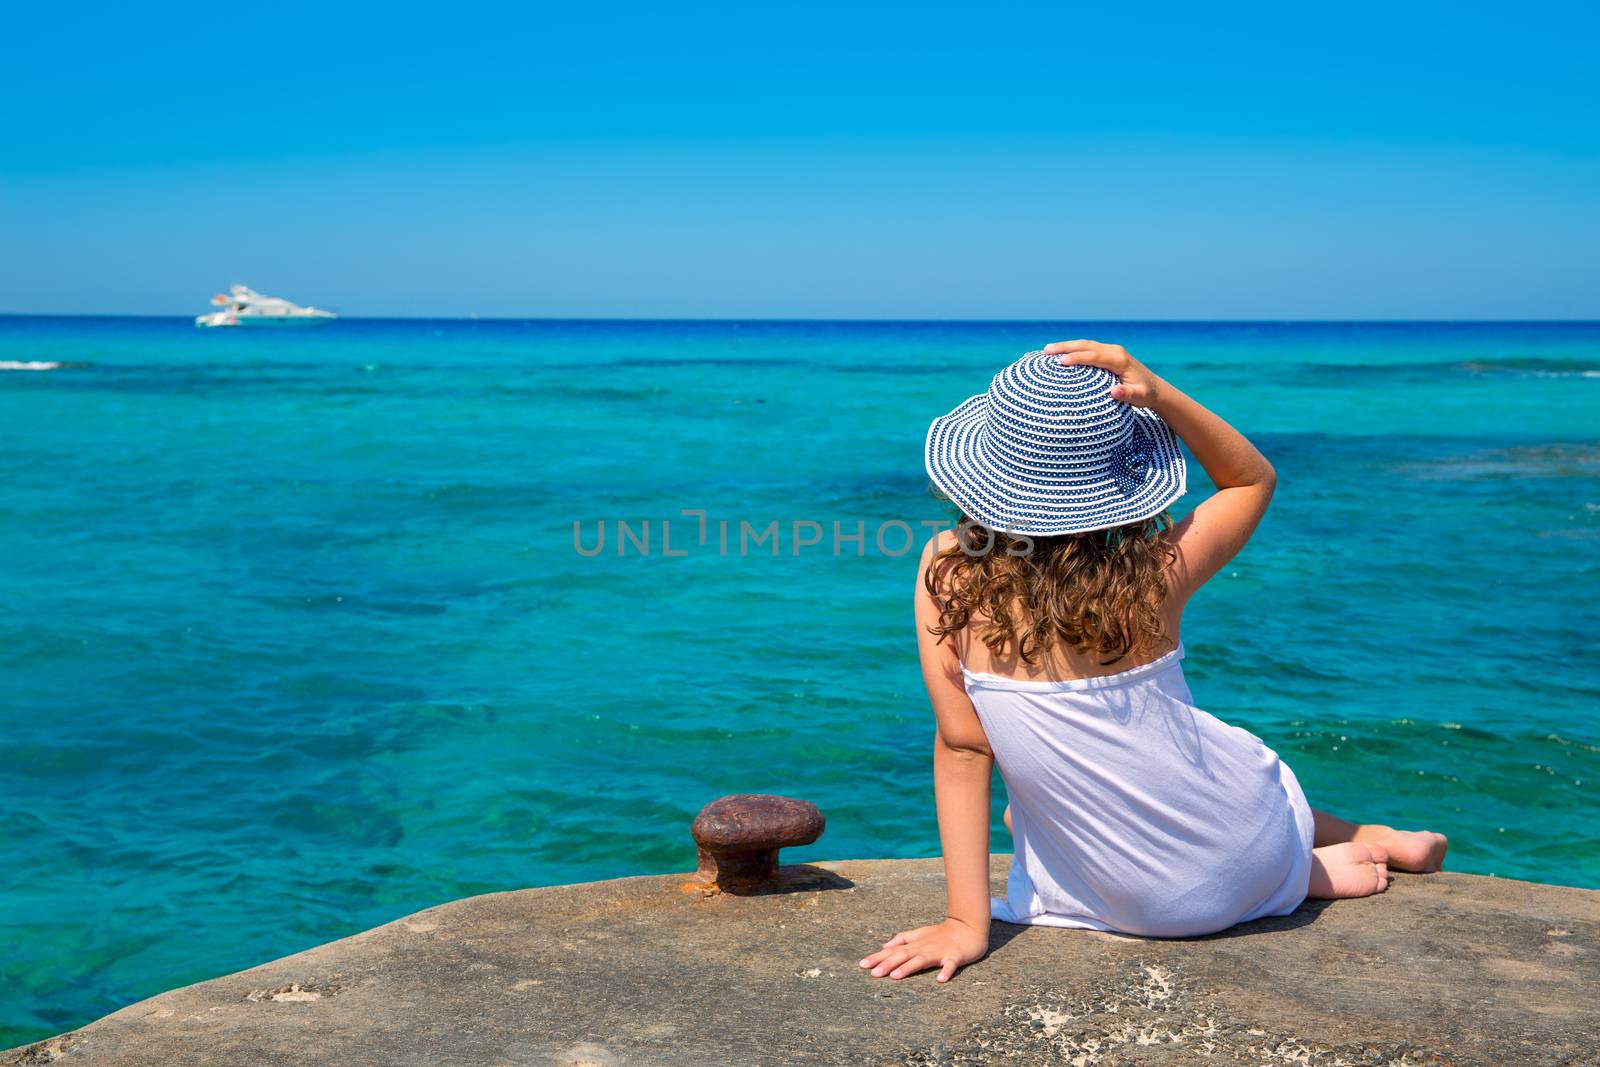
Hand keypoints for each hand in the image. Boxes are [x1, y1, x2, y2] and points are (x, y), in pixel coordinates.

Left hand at [858, 917, 987, 982]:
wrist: (968, 927)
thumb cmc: (942, 933)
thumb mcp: (920, 934)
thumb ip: (902, 939)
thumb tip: (884, 946)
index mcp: (915, 944)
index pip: (893, 951)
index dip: (878, 957)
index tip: (862, 964)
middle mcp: (924, 947)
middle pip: (904, 955)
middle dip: (888, 964)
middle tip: (873, 973)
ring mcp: (939, 952)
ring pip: (922, 960)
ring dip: (909, 967)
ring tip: (896, 976)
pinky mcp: (954, 956)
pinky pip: (950, 965)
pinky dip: (946, 972)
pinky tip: (940, 980)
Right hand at [1044, 339, 1165, 408]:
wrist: (1155, 388)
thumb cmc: (1146, 395)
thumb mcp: (1140, 398)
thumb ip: (1128, 394)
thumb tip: (1114, 391)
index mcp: (1119, 360)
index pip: (1094, 356)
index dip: (1077, 358)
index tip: (1060, 361)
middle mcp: (1114, 351)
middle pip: (1086, 345)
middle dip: (1065, 347)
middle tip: (1045, 351)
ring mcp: (1111, 350)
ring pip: (1085, 344)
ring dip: (1066, 346)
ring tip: (1047, 350)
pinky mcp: (1108, 353)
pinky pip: (1088, 348)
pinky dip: (1074, 349)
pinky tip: (1061, 354)